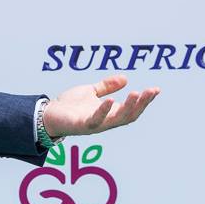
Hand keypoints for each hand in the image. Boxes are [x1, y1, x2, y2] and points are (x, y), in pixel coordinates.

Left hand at [43, 75, 157, 138]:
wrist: (48, 114)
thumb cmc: (69, 106)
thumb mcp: (90, 91)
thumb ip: (106, 87)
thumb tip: (125, 78)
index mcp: (109, 113)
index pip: (132, 109)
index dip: (145, 100)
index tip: (156, 89)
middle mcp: (105, 121)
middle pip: (129, 115)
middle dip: (141, 104)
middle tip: (151, 91)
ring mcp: (94, 124)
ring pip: (116, 120)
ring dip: (128, 108)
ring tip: (136, 94)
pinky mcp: (81, 125)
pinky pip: (95, 120)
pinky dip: (103, 111)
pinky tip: (110, 100)